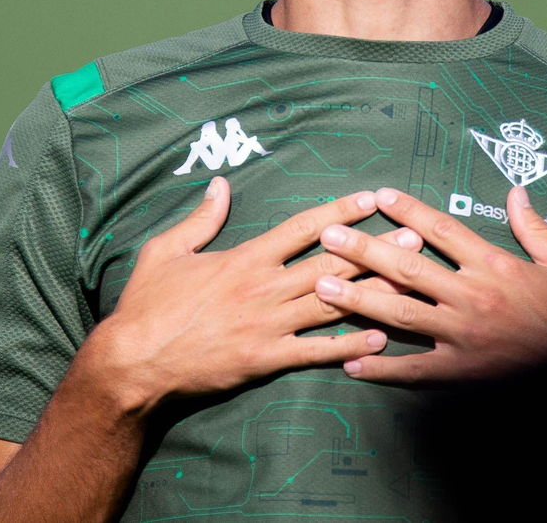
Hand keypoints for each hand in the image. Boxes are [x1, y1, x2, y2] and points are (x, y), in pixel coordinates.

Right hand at [82, 177, 424, 409]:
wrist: (133, 362)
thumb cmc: (147, 305)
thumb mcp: (166, 250)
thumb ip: (200, 219)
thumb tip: (219, 184)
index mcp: (245, 258)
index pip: (302, 227)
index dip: (340, 211)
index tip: (371, 199)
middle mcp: (263, 288)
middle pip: (330, 264)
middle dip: (375, 249)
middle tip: (414, 237)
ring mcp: (267, 325)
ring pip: (331, 304)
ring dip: (373, 292)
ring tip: (409, 281)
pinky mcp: (265, 360)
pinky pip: (314, 352)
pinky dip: (347, 345)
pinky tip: (378, 339)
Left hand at [312, 186, 546, 381]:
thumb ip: (536, 228)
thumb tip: (516, 193)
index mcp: (494, 264)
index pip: (442, 230)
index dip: (409, 211)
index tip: (380, 195)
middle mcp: (471, 296)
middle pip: (407, 268)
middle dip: (364, 249)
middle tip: (329, 235)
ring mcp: (461, 336)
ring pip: (399, 314)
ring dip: (358, 299)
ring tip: (321, 287)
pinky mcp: (460, 371)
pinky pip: (413, 369)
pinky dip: (380, 368)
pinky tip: (349, 364)